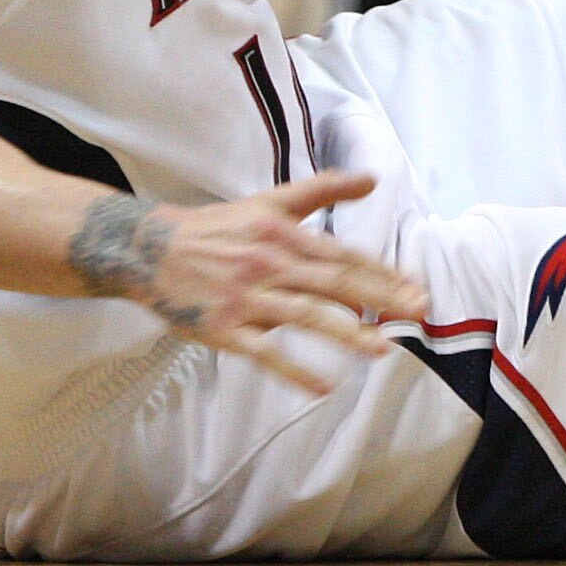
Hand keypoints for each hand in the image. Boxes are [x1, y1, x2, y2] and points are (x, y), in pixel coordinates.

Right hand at [68, 174, 428, 396]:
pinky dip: (293, 370)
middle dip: (379, 298)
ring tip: (381, 349)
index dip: (382, 272)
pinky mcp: (223, 328)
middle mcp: (270, 263)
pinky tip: (323, 387)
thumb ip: (323, 188)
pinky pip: (264, 353)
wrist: (147, 249)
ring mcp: (246, 298)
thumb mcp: (270, 200)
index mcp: (285, 234)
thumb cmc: (216, 227)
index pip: (344, 256)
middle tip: (418, 311)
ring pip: (305, 316)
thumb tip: (372, 179)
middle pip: (334, 283)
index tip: (416, 287)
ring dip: (346, 333)